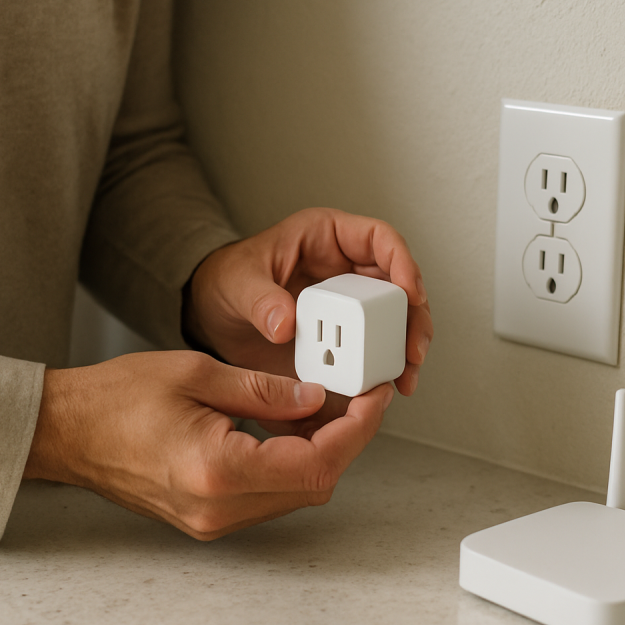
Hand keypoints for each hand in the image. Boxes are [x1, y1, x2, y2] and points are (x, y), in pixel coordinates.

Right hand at [23, 351, 393, 539]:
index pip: (317, 462)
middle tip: (357, 399)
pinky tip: (293, 432)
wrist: (68, 430)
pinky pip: (268, 497)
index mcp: (218, 470)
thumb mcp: (198, 373)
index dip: (356, 430)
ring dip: (321, 454)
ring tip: (329, 410)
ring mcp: (211, 519)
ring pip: (295, 494)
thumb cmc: (115, 399)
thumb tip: (315, 398)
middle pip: (314, 485)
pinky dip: (291, 465)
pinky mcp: (207, 517)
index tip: (372, 399)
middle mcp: (218, 507)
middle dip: (346, 441)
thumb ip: (265, 390)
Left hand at [184, 208, 432, 397]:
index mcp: (326, 238)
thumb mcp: (237, 283)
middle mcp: (345, 270)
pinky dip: (380, 367)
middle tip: (413, 349)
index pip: (379, 239)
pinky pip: (370, 348)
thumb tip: (285, 322)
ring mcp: (347, 304)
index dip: (402, 262)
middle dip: (413, 318)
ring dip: (403, 347)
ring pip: (392, 319)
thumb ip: (260, 299)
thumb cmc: (226, 281)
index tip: (409, 292)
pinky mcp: (341, 336)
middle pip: (397, 285)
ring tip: (404, 376)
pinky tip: (384, 386)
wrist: (212, 315)